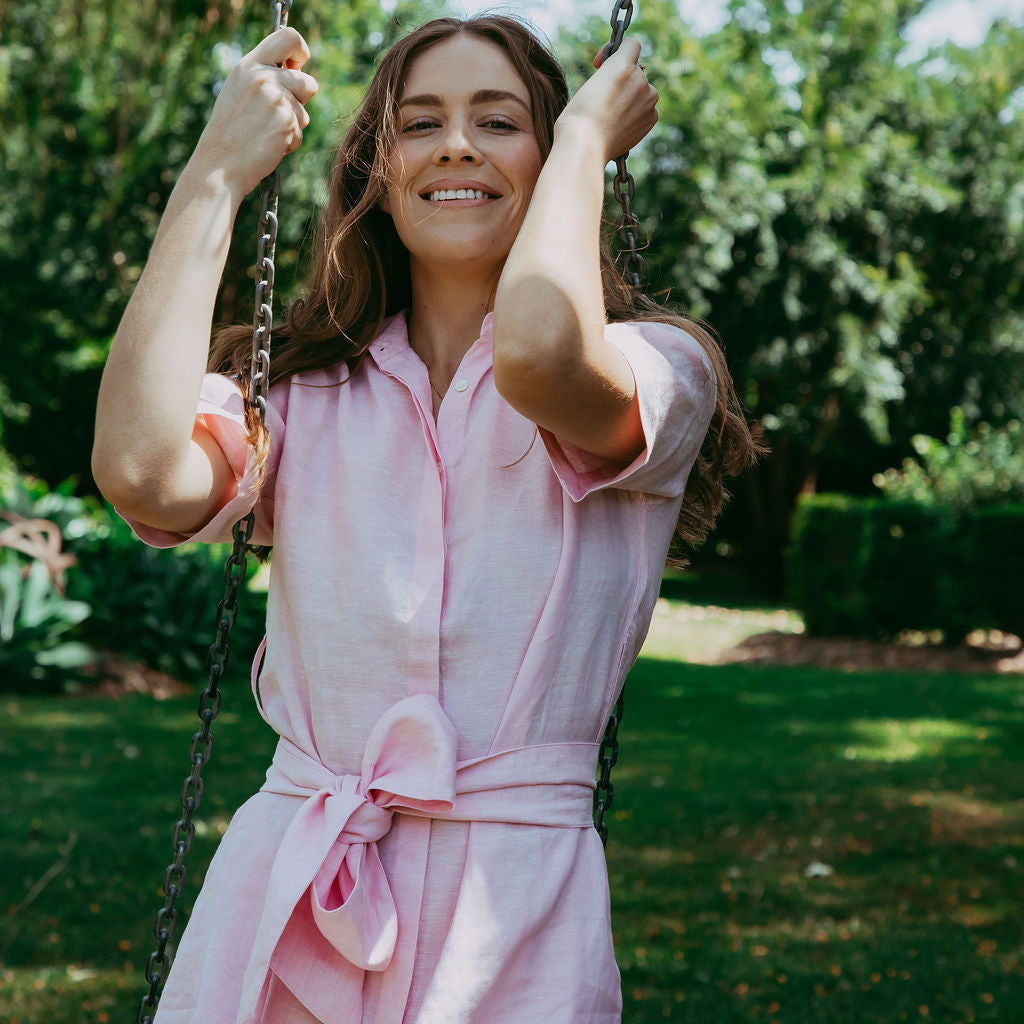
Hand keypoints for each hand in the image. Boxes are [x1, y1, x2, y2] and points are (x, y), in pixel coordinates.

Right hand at [192, 28, 317, 197]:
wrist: (220, 165)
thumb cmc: (231, 132)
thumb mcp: (240, 92)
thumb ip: (264, 76)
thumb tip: (296, 69)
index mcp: (249, 65)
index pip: (288, 37)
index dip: (300, 50)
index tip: (297, 66)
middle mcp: (263, 77)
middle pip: (308, 82)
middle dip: (300, 102)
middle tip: (277, 115)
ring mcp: (276, 99)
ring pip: (304, 111)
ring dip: (292, 126)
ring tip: (265, 132)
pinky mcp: (286, 121)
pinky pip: (300, 132)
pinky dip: (289, 143)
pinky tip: (268, 145)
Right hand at [555, 38, 656, 163]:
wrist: (585, 146)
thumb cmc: (577, 117)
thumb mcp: (589, 84)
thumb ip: (608, 76)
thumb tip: (618, 84)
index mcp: (622, 65)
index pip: (631, 45)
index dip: (615, 51)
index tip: (601, 65)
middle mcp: (640, 79)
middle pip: (636, 72)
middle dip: (622, 79)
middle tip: (604, 96)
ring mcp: (649, 100)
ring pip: (643, 91)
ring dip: (631, 97)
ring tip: (611, 113)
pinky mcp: (651, 118)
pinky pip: (647, 109)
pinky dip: (636, 114)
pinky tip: (619, 124)